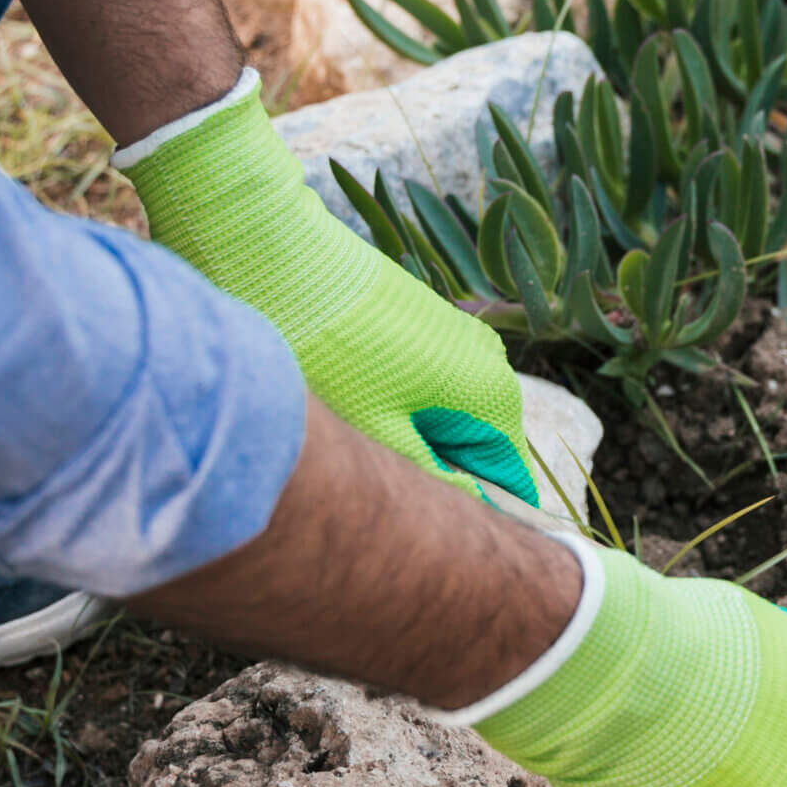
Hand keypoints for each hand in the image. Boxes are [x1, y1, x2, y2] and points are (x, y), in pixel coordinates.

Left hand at [118, 75, 563, 517]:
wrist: (276, 251)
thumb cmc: (325, 347)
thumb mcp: (378, 432)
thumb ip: (433, 476)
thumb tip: (470, 510)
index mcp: (490, 394)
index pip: (511, 477)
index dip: (480, 512)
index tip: (443, 534)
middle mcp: (487, 362)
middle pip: (477, 447)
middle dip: (437, 471)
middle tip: (379, 482)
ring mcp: (455, 336)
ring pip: (445, 415)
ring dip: (410, 437)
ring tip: (358, 438)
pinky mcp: (421, 318)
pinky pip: (425, 383)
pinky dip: (394, 404)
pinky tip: (348, 400)